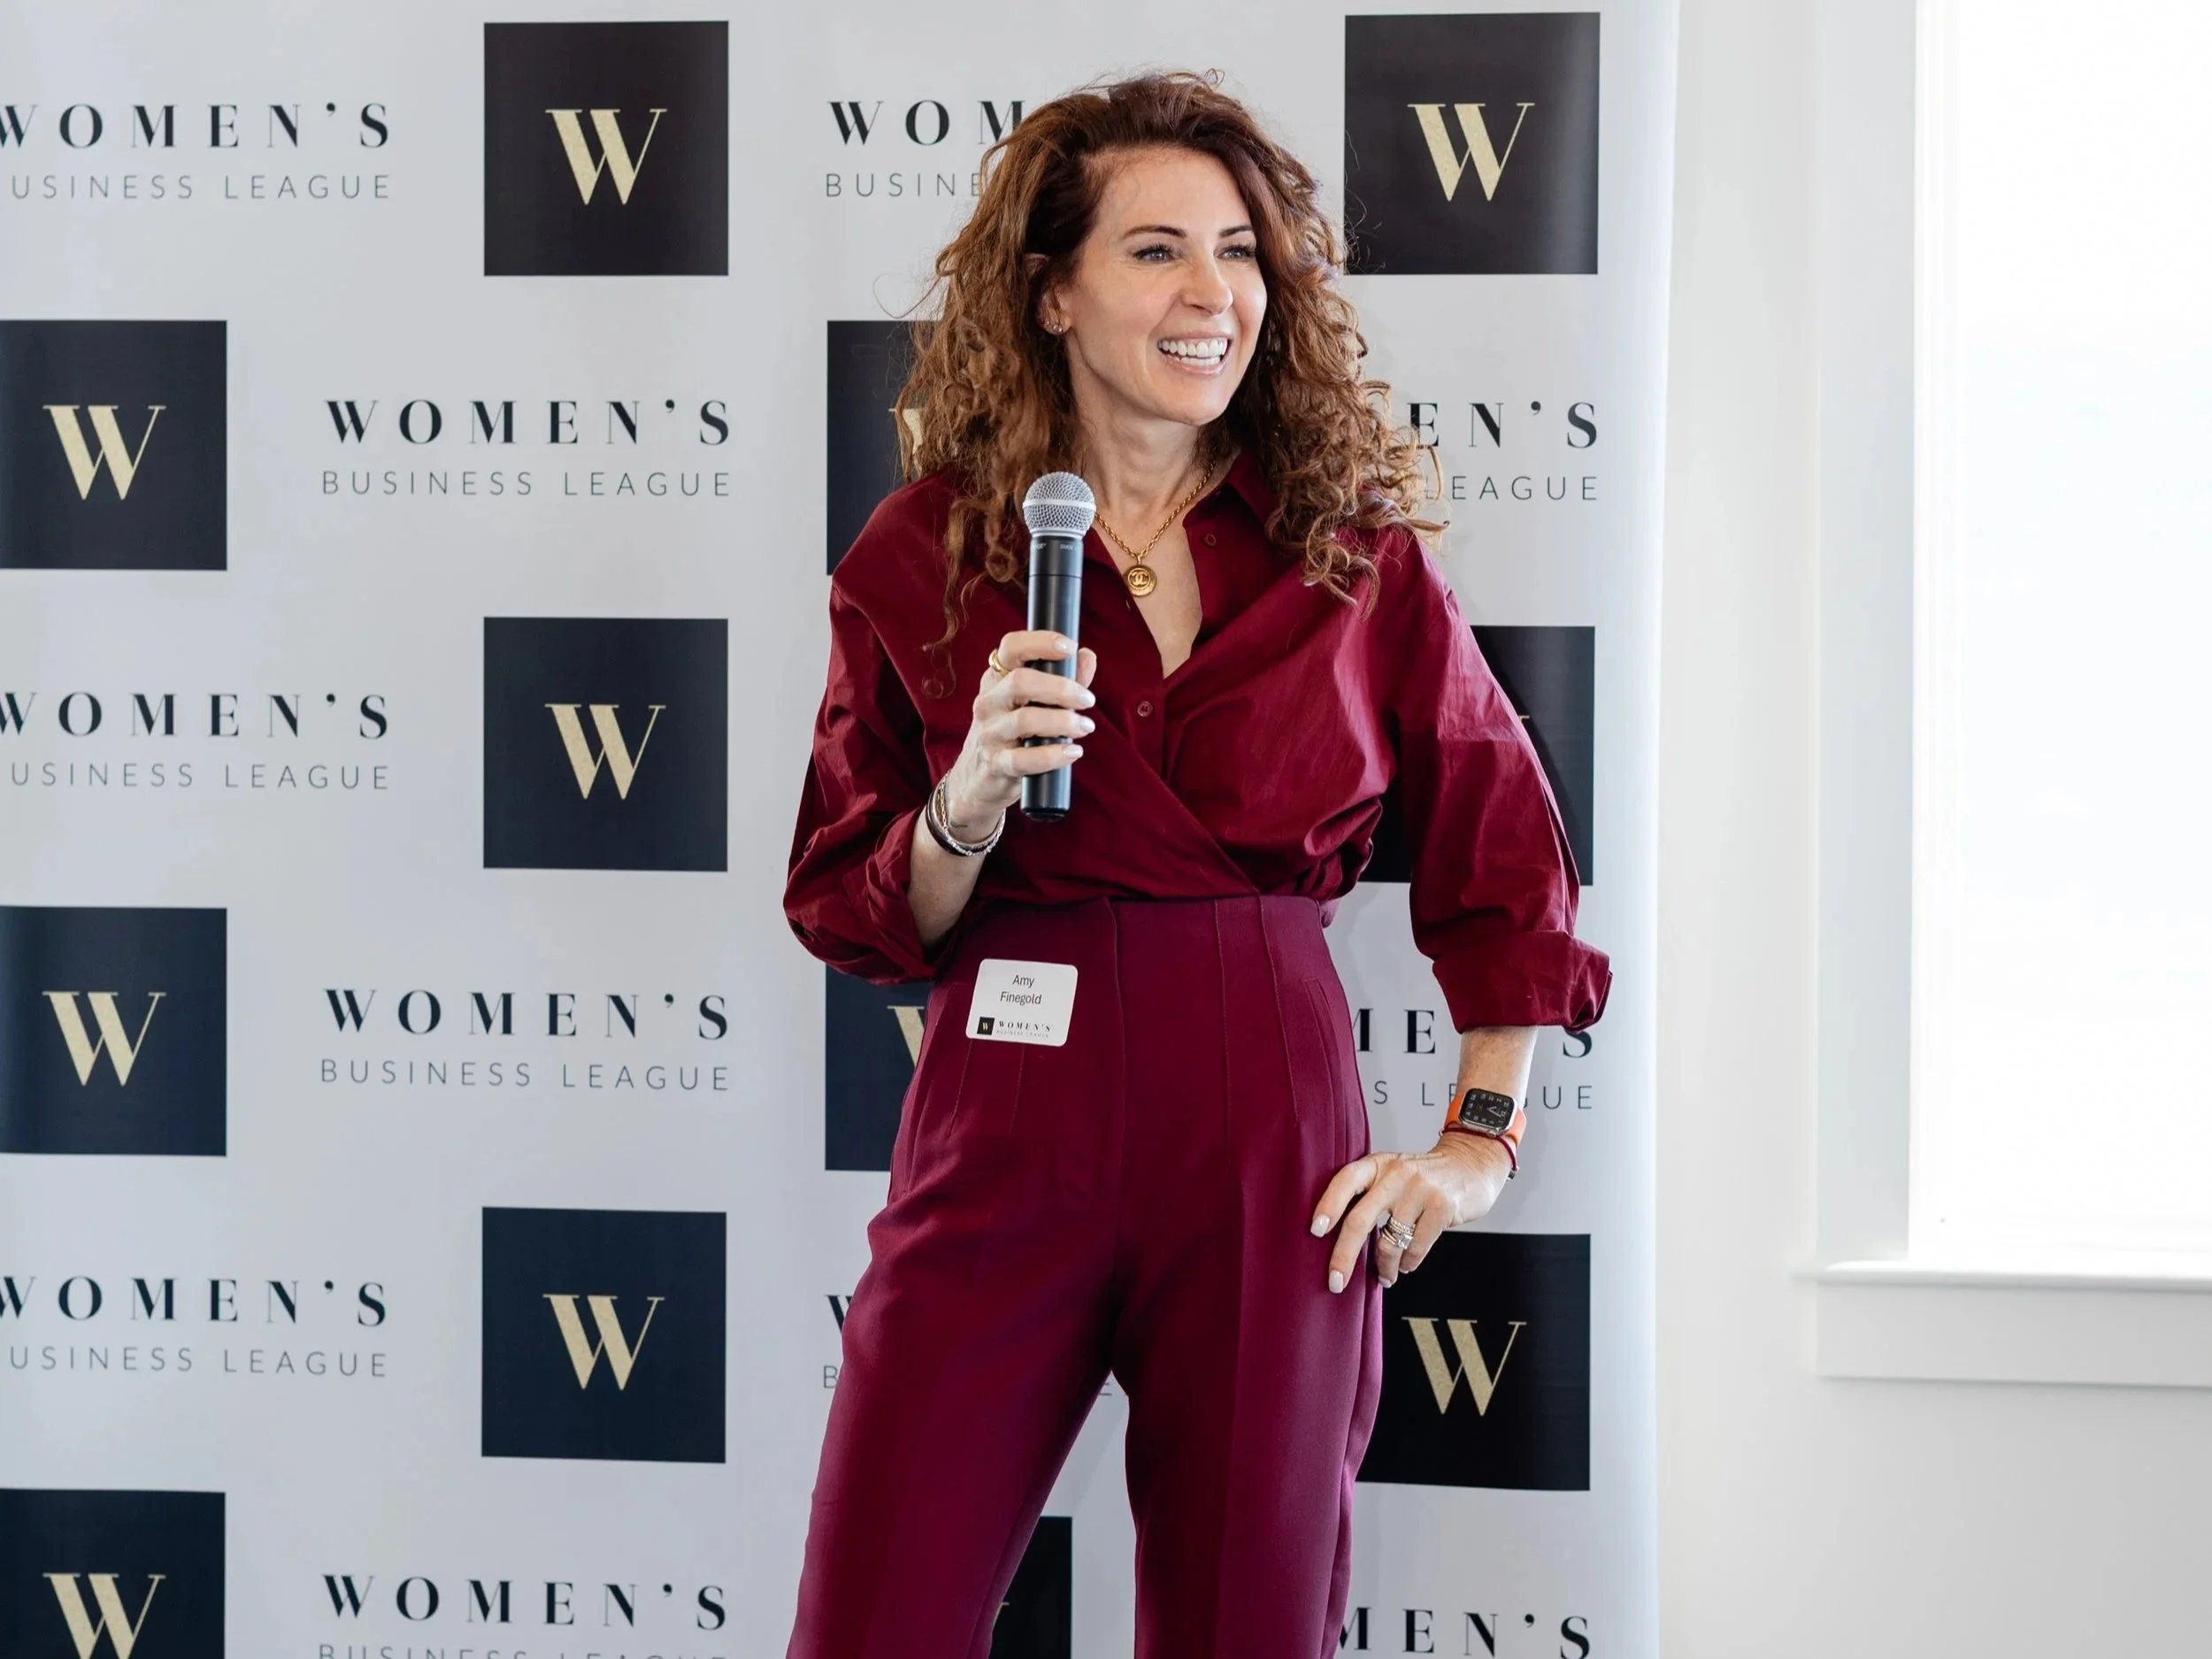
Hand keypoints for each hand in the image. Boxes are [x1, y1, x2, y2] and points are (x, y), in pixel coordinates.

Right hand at [941, 629, 1099, 836]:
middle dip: (1061, 688)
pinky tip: (1073, 752)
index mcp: (997, 679)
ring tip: (1085, 727)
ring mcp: (989, 734)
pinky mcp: (995, 764)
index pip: (1010, 647)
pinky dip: (1053, 755)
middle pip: (1021, 682)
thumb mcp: (1032, 703)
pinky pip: (1023, 759)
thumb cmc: (1014, 734)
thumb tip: (1087, 657)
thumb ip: (1063, 679)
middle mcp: (988, 702)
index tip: (1070, 647)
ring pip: (1025, 720)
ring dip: (1063, 721)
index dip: (1040, 642)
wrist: (979, 779)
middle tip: (1088, 700)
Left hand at [1310, 1133, 1514, 1291]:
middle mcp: (1396, 1175)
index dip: (1328, 1206)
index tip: (1316, 1231)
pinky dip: (1408, 1264)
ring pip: (1390, 1242)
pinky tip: (1406, 1265)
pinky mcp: (1442, 1208)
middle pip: (1360, 1220)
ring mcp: (1420, 1191)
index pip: (1345, 1182)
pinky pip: (1416, 1248)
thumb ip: (1369, 1194)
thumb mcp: (1392, 1172)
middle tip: (1336, 1281)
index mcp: (1378, 1164)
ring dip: (1384, 1267)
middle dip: (1344, 1256)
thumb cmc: (1424, 1176)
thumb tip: (1338, 1238)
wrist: (1470, 1164)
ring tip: (1385, 1276)